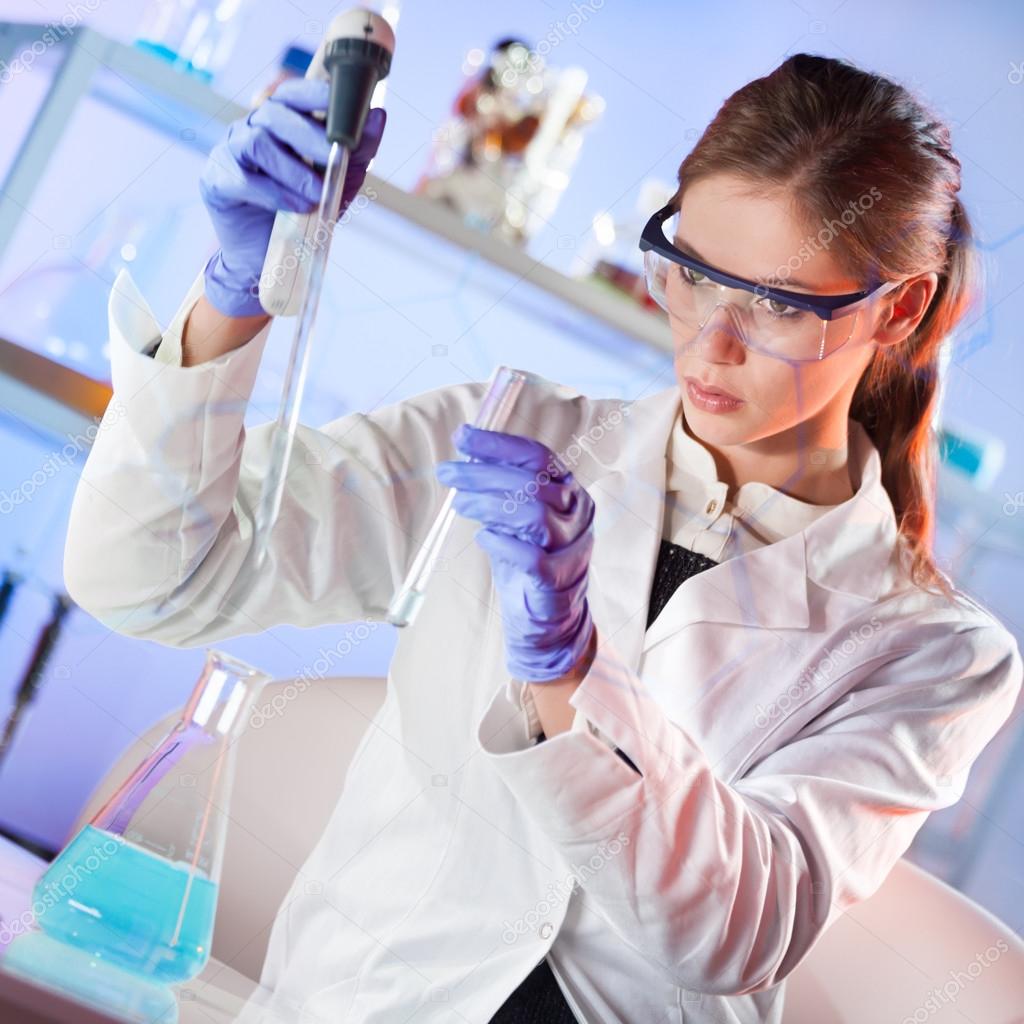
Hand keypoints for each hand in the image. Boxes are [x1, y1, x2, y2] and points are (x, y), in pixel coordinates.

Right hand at [198, 78, 385, 316]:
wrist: (269, 259)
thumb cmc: (302, 214)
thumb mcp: (338, 184)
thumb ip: (357, 153)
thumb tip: (379, 116)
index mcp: (279, 124)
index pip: (292, 94)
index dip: (315, 92)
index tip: (341, 101)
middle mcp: (250, 130)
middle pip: (274, 113)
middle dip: (309, 135)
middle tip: (335, 157)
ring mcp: (229, 152)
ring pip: (257, 142)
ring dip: (293, 170)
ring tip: (315, 195)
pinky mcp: (216, 181)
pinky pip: (242, 177)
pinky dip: (274, 193)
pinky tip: (294, 208)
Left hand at [434, 423, 596, 682]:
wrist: (548, 617)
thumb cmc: (527, 559)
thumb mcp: (512, 516)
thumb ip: (499, 488)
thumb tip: (465, 454)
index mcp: (568, 490)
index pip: (537, 456)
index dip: (499, 444)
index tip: (462, 436)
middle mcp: (577, 513)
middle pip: (532, 483)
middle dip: (482, 474)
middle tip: (447, 474)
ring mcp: (573, 546)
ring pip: (534, 514)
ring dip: (489, 505)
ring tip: (460, 505)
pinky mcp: (561, 580)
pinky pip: (533, 558)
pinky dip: (503, 544)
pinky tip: (483, 538)